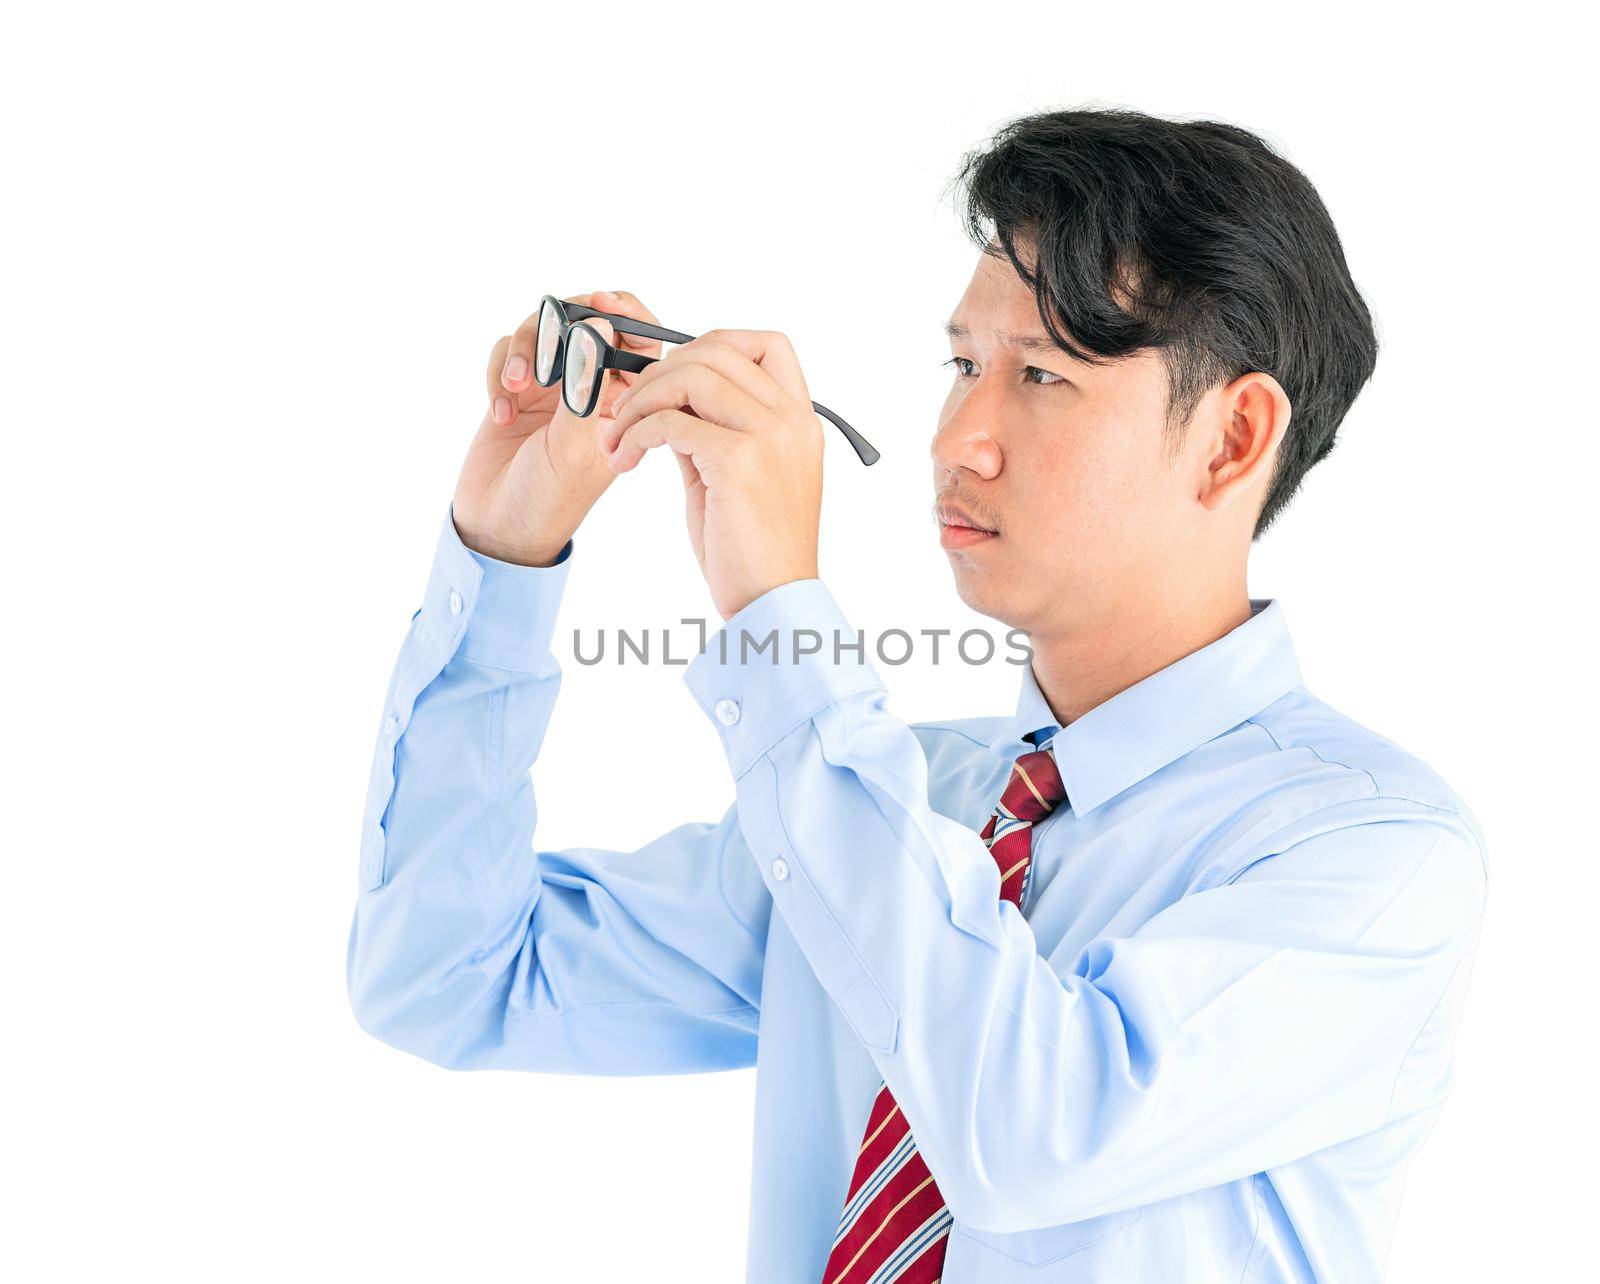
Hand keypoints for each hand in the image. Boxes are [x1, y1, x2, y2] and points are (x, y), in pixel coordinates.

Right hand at [452, 291, 663, 565]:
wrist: (499, 528)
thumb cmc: (549, 500)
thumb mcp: (573, 446)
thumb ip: (586, 386)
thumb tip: (599, 325)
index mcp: (626, 401)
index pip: (639, 338)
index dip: (625, 312)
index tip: (601, 305)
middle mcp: (593, 388)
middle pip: (586, 320)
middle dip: (562, 323)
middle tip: (548, 334)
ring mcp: (553, 387)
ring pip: (542, 330)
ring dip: (524, 349)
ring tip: (514, 386)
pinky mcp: (517, 389)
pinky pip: (507, 352)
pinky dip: (499, 374)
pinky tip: (500, 414)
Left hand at [597, 329, 822, 619]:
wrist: (771, 601)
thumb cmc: (751, 550)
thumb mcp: (733, 477)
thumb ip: (710, 432)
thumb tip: (667, 403)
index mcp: (800, 420)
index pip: (767, 344)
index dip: (713, 345)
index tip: (674, 379)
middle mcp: (791, 419)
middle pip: (717, 350)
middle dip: (659, 373)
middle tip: (625, 410)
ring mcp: (769, 435)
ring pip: (691, 376)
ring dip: (640, 401)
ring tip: (617, 438)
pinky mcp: (739, 460)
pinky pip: (671, 422)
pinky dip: (636, 433)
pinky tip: (625, 459)